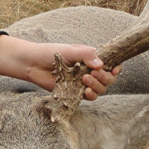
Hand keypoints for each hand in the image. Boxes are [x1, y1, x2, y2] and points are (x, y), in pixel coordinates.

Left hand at [0, 35, 121, 100]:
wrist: (32, 64)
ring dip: (97, 87)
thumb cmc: (50, 53)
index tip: (114, 69)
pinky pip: (88, 97)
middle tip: (93, 74)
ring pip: (100, 89)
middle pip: (108, 79)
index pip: (110, 64)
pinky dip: (90, 95)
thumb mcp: (69, 50)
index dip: (115, 68)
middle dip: (105, 78)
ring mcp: (82, 83)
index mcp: (91, 59)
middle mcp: (89, 71)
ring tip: (85, 81)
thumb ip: (86, 55)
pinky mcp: (74, 93)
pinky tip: (86, 92)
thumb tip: (101, 64)